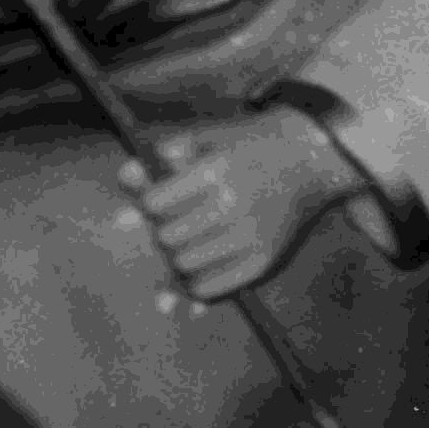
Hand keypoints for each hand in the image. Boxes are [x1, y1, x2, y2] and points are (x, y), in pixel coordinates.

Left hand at [126, 108, 362, 302]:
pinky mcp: (264, 261)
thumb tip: (121, 187)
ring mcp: (250, 237)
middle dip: (162, 231)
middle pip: (166, 237)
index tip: (160, 200)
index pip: (155, 204)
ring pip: (183, 265)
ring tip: (186, 242)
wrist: (307, 160)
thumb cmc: (245, 147)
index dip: (149, 204)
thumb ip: (158, 160)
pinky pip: (210, 287)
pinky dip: (194, 283)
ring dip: (175, 257)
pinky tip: (197, 267)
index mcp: (215, 171)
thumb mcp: (203, 140)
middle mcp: (232, 206)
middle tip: (174, 223)